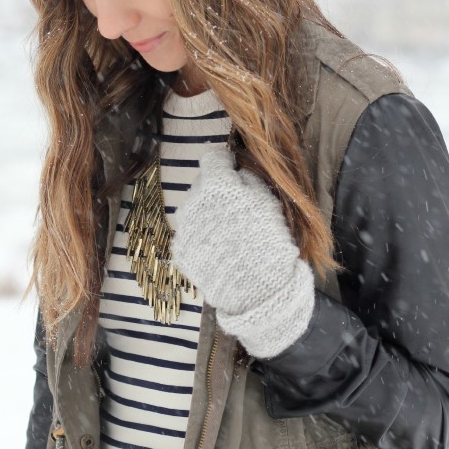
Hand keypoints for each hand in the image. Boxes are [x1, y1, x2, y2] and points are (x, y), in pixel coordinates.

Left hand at [172, 148, 315, 358]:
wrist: (256, 289)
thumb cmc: (268, 240)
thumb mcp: (267, 200)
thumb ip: (248, 178)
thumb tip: (236, 170)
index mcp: (215, 185)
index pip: (213, 159)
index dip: (226, 164)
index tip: (235, 171)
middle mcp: (192, 202)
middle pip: (202, 185)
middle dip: (216, 191)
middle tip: (236, 208)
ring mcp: (183, 229)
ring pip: (194, 210)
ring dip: (207, 214)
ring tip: (228, 232)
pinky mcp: (180, 252)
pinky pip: (190, 234)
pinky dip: (202, 237)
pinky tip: (219, 249)